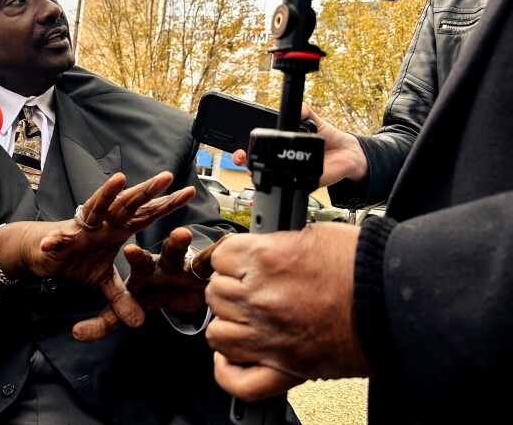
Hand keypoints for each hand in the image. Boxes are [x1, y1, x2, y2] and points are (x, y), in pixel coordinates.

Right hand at [12, 171, 195, 329]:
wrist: (42, 252)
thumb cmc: (76, 259)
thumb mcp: (104, 283)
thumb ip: (123, 299)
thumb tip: (139, 323)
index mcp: (117, 229)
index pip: (147, 214)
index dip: (167, 204)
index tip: (190, 192)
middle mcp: (103, 223)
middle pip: (129, 204)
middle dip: (147, 191)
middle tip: (167, 177)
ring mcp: (83, 227)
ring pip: (98, 207)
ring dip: (107, 194)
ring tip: (119, 180)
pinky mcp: (62, 239)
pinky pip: (63, 237)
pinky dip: (59, 238)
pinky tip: (58, 237)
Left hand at [72, 227, 223, 341]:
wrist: (190, 286)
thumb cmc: (159, 290)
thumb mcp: (135, 305)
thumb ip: (107, 320)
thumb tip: (76, 334)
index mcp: (143, 268)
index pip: (135, 262)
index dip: (132, 257)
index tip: (126, 250)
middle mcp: (162, 261)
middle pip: (156, 254)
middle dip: (146, 248)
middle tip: (139, 247)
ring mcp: (184, 263)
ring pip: (180, 252)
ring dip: (180, 244)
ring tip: (181, 235)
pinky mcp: (205, 267)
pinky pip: (212, 258)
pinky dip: (218, 252)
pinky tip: (227, 242)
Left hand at [205, 222, 371, 401]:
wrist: (399, 302)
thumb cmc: (364, 266)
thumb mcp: (313, 235)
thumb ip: (275, 243)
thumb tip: (257, 250)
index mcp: (266, 260)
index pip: (220, 257)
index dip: (231, 258)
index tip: (241, 262)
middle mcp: (261, 298)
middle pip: (216, 294)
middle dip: (230, 288)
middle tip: (251, 288)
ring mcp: (269, 337)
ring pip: (218, 333)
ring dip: (229, 324)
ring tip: (248, 318)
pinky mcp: (285, 368)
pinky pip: (236, 379)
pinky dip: (229, 369)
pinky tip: (234, 357)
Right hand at [230, 103, 367, 186]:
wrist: (348, 152)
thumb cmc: (329, 137)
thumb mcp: (315, 121)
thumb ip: (305, 112)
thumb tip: (299, 107)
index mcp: (284, 145)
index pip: (260, 147)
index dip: (247, 146)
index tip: (240, 145)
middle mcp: (284, 160)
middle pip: (256, 164)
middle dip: (243, 161)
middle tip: (240, 156)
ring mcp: (291, 173)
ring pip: (269, 178)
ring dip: (258, 174)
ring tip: (252, 167)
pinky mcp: (303, 182)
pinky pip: (292, 185)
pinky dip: (286, 182)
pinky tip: (282, 175)